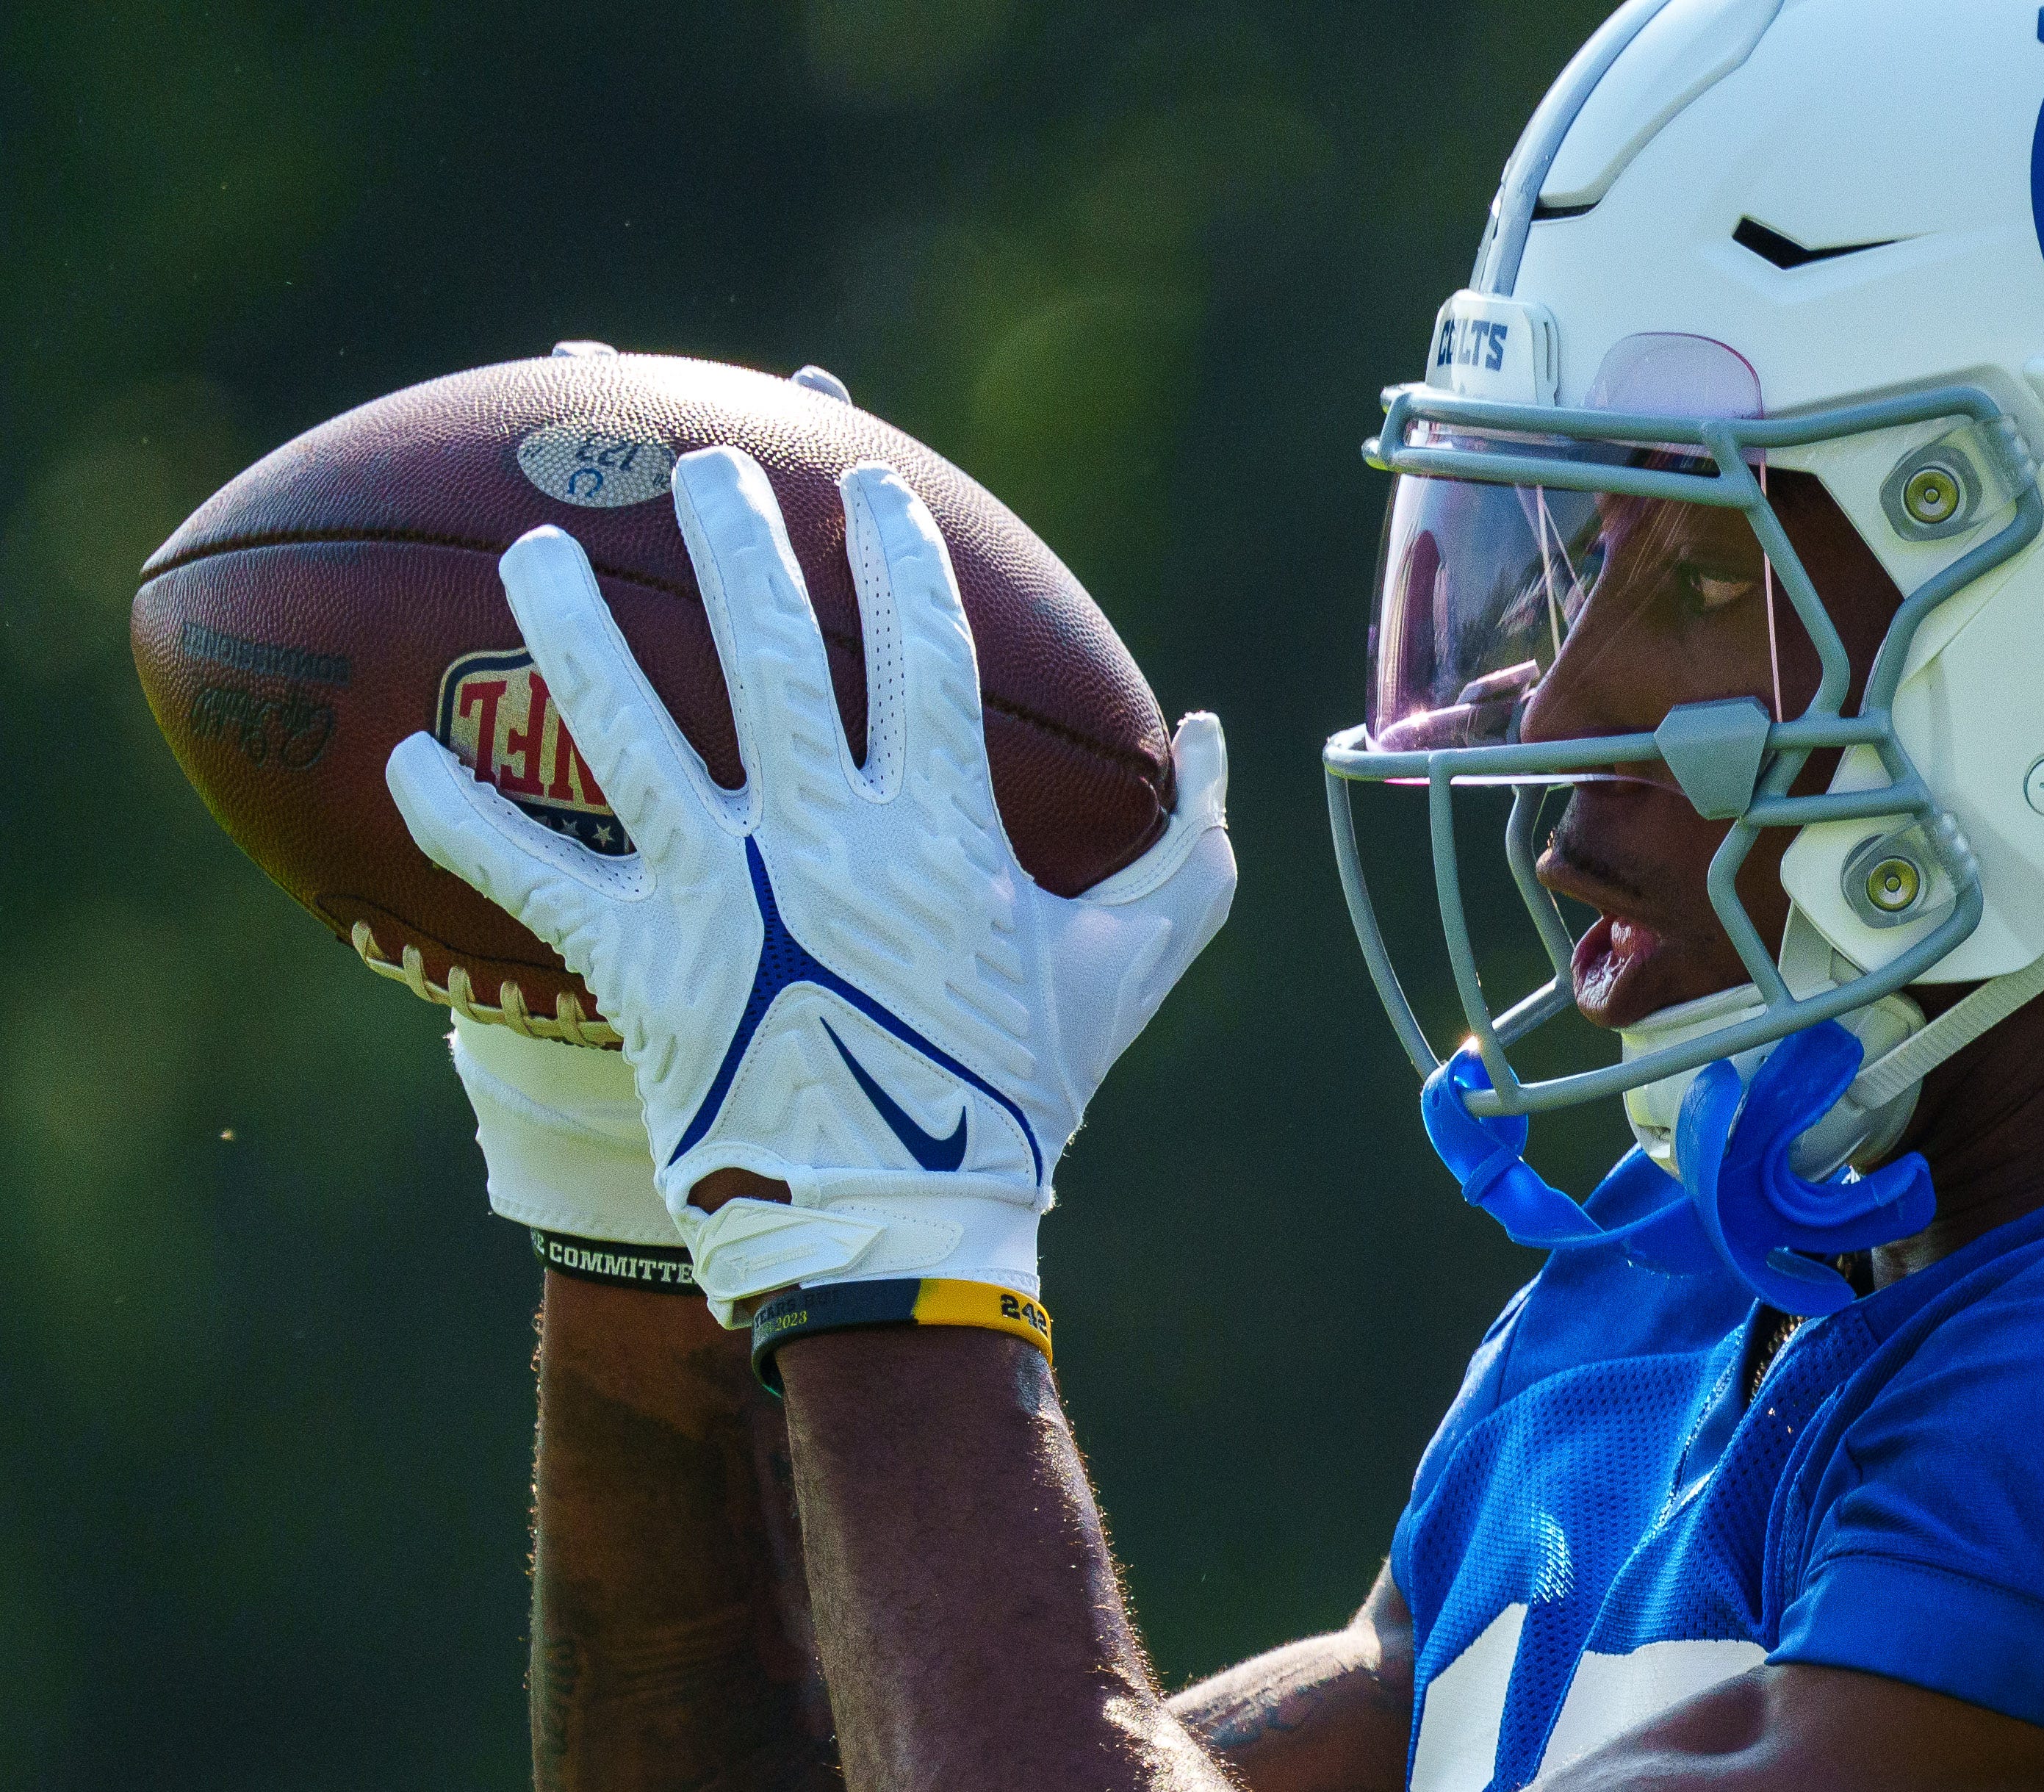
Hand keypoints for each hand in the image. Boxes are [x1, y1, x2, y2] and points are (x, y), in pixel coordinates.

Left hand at [387, 447, 1232, 1320]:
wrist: (905, 1230)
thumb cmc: (1020, 1094)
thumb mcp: (1127, 966)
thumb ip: (1188, 852)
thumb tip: (1217, 736)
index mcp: (943, 829)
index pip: (924, 653)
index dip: (899, 558)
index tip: (869, 487)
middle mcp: (825, 841)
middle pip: (773, 657)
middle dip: (738, 544)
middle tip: (703, 468)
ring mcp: (725, 900)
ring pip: (633, 735)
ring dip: (575, 633)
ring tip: (535, 550)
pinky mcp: (642, 968)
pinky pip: (535, 881)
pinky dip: (463, 822)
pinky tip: (398, 757)